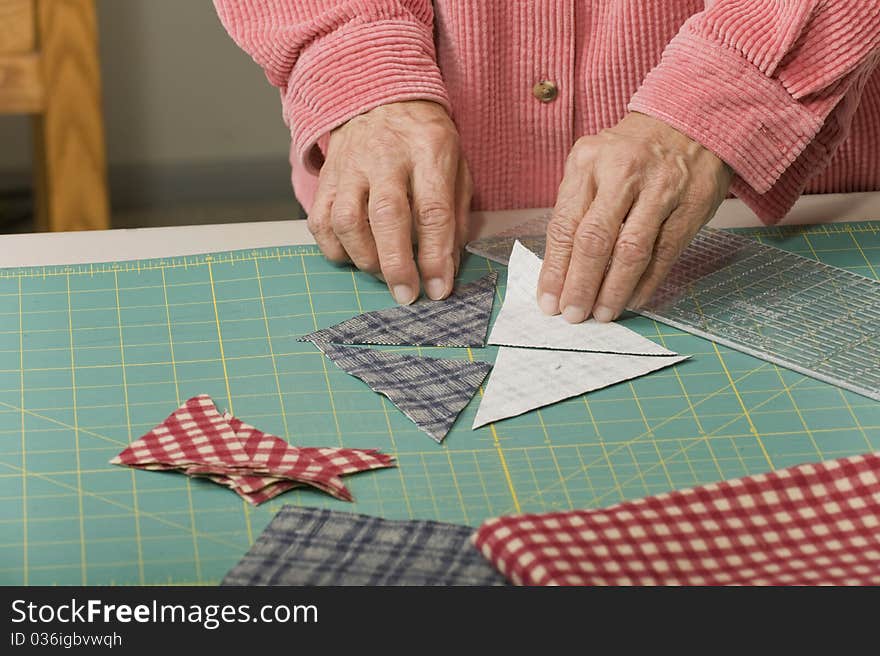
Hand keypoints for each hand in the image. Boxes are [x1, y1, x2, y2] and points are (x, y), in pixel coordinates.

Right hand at [307, 100, 470, 304]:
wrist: (379, 96)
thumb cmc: (424, 140)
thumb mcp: (456, 165)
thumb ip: (455, 215)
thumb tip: (446, 267)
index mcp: (428, 150)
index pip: (432, 209)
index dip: (435, 255)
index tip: (438, 289)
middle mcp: (385, 156)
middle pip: (386, 216)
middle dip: (396, 264)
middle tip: (405, 294)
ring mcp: (350, 166)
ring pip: (346, 220)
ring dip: (364, 258)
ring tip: (381, 271)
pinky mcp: (326, 178)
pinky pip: (320, 221)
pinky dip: (334, 248)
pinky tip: (353, 255)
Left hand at [538, 112, 731, 322]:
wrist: (689, 121)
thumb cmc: (630, 153)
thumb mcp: (593, 163)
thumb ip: (576, 208)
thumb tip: (560, 269)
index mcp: (588, 162)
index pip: (564, 225)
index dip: (555, 268)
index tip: (548, 300)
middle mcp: (622, 172)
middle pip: (594, 239)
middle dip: (581, 284)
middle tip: (573, 314)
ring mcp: (660, 188)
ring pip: (631, 250)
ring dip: (614, 289)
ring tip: (601, 314)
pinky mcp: (691, 205)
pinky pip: (664, 252)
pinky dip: (647, 282)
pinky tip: (632, 299)